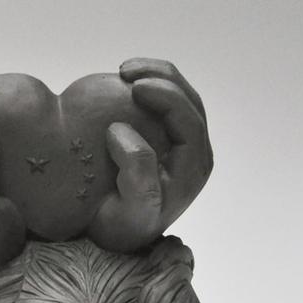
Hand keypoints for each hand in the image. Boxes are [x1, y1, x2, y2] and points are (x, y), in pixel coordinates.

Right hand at [87, 58, 212, 252]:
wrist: (109, 232)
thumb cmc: (118, 226)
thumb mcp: (129, 213)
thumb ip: (136, 178)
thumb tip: (123, 131)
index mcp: (192, 169)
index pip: (190, 123)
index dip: (167, 98)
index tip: (134, 87)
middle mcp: (193, 153)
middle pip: (190, 103)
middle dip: (162, 78)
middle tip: (126, 71)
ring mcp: (180, 143)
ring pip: (180, 96)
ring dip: (155, 76)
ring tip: (124, 70)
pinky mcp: (164, 136)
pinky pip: (162, 102)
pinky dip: (146, 84)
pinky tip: (121, 79)